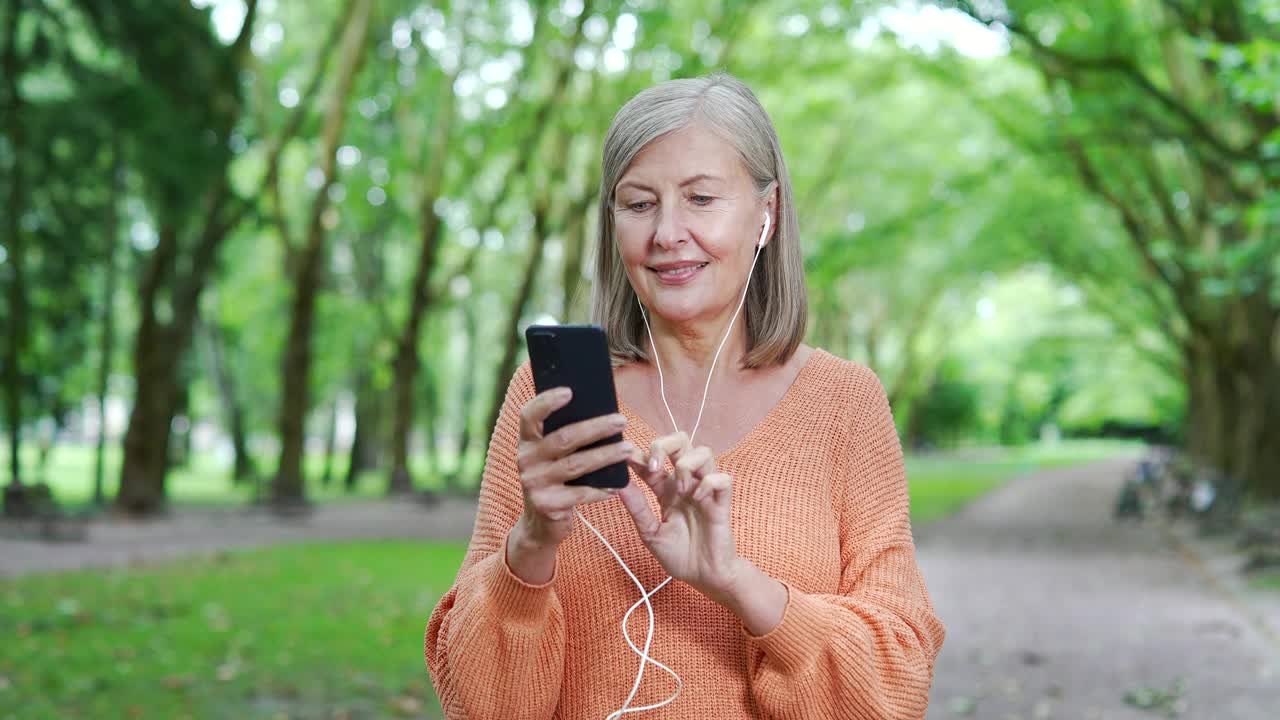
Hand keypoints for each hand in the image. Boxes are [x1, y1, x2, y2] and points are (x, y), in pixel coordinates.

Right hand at [507, 388, 631, 582]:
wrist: (540, 524)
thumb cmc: (554, 479)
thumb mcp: (550, 457)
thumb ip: (563, 436)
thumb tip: (599, 411)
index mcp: (526, 442)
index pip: (529, 416)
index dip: (546, 402)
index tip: (570, 391)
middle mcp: (526, 460)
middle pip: (564, 439)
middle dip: (596, 428)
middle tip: (621, 421)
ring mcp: (534, 483)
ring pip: (576, 465)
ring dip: (605, 455)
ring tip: (628, 449)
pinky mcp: (547, 505)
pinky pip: (580, 494)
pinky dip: (601, 489)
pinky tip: (618, 485)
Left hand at [618, 432, 743, 601]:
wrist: (703, 577)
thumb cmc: (679, 556)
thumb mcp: (650, 533)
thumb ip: (637, 509)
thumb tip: (617, 486)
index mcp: (666, 489)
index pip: (653, 459)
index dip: (639, 454)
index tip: (625, 457)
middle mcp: (685, 484)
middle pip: (681, 441)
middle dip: (665, 444)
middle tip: (654, 467)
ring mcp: (705, 491)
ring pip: (704, 452)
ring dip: (687, 464)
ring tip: (679, 487)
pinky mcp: (722, 503)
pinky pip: (722, 478)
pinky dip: (708, 483)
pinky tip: (697, 498)